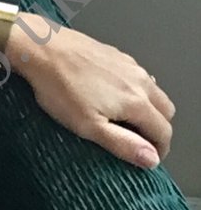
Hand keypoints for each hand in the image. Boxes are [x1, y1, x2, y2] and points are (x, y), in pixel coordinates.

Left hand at [8, 14, 175, 168]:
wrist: (44, 50)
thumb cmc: (60, 88)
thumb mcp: (89, 126)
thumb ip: (123, 143)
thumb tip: (151, 158)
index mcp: (136, 101)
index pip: (164, 130)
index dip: (160, 149)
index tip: (150, 159)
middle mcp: (140, 81)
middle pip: (166, 111)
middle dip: (159, 130)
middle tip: (142, 143)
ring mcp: (130, 65)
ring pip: (155, 92)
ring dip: (151, 110)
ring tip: (130, 123)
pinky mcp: (118, 56)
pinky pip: (140, 77)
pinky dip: (139, 92)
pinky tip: (118, 97)